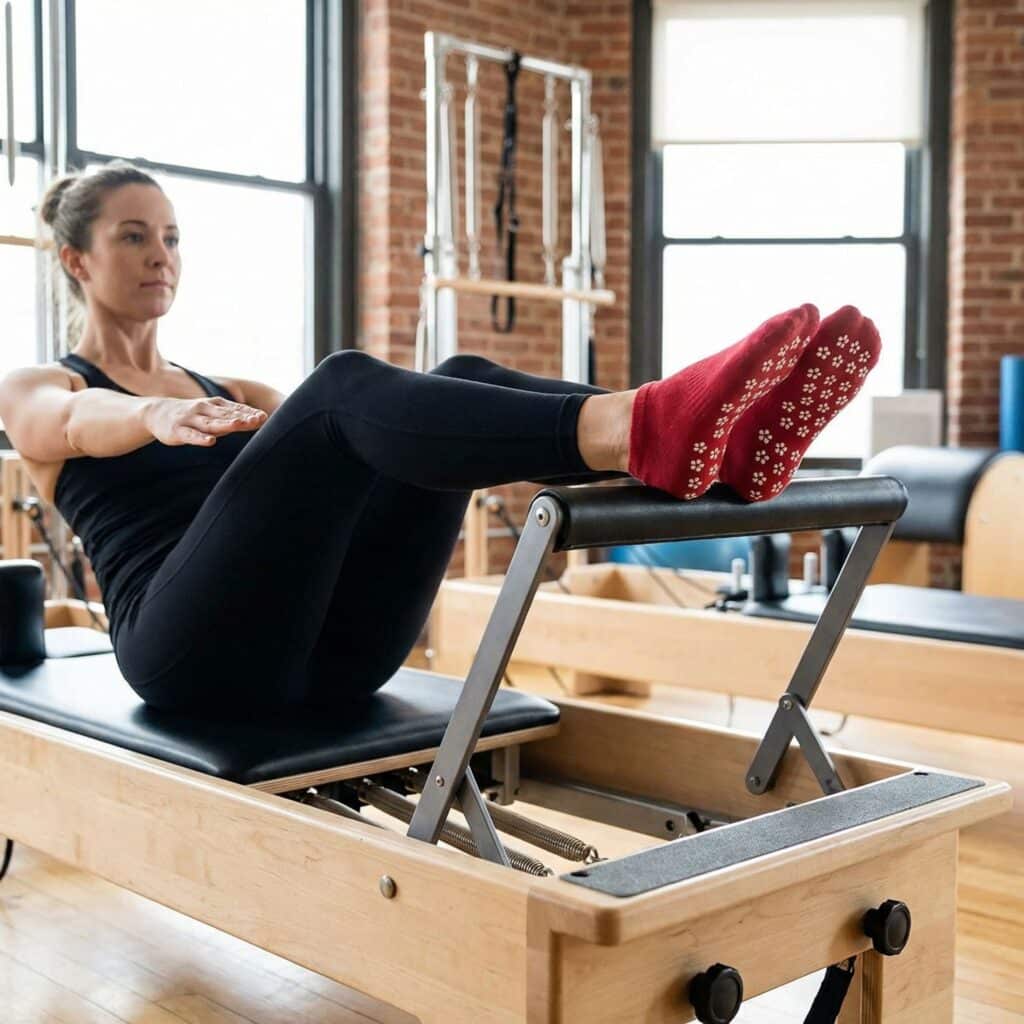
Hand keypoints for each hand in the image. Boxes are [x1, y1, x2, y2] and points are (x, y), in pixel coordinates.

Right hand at [143, 396, 267, 446]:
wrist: (156, 412)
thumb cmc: (191, 416)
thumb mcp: (211, 414)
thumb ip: (230, 418)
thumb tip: (255, 421)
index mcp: (214, 405)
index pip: (235, 409)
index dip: (249, 413)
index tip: (264, 417)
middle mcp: (203, 410)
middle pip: (226, 415)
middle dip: (242, 417)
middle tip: (258, 420)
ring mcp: (190, 420)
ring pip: (210, 423)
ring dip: (225, 424)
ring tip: (238, 425)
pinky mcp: (178, 430)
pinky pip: (190, 435)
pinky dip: (200, 438)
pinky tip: (210, 441)